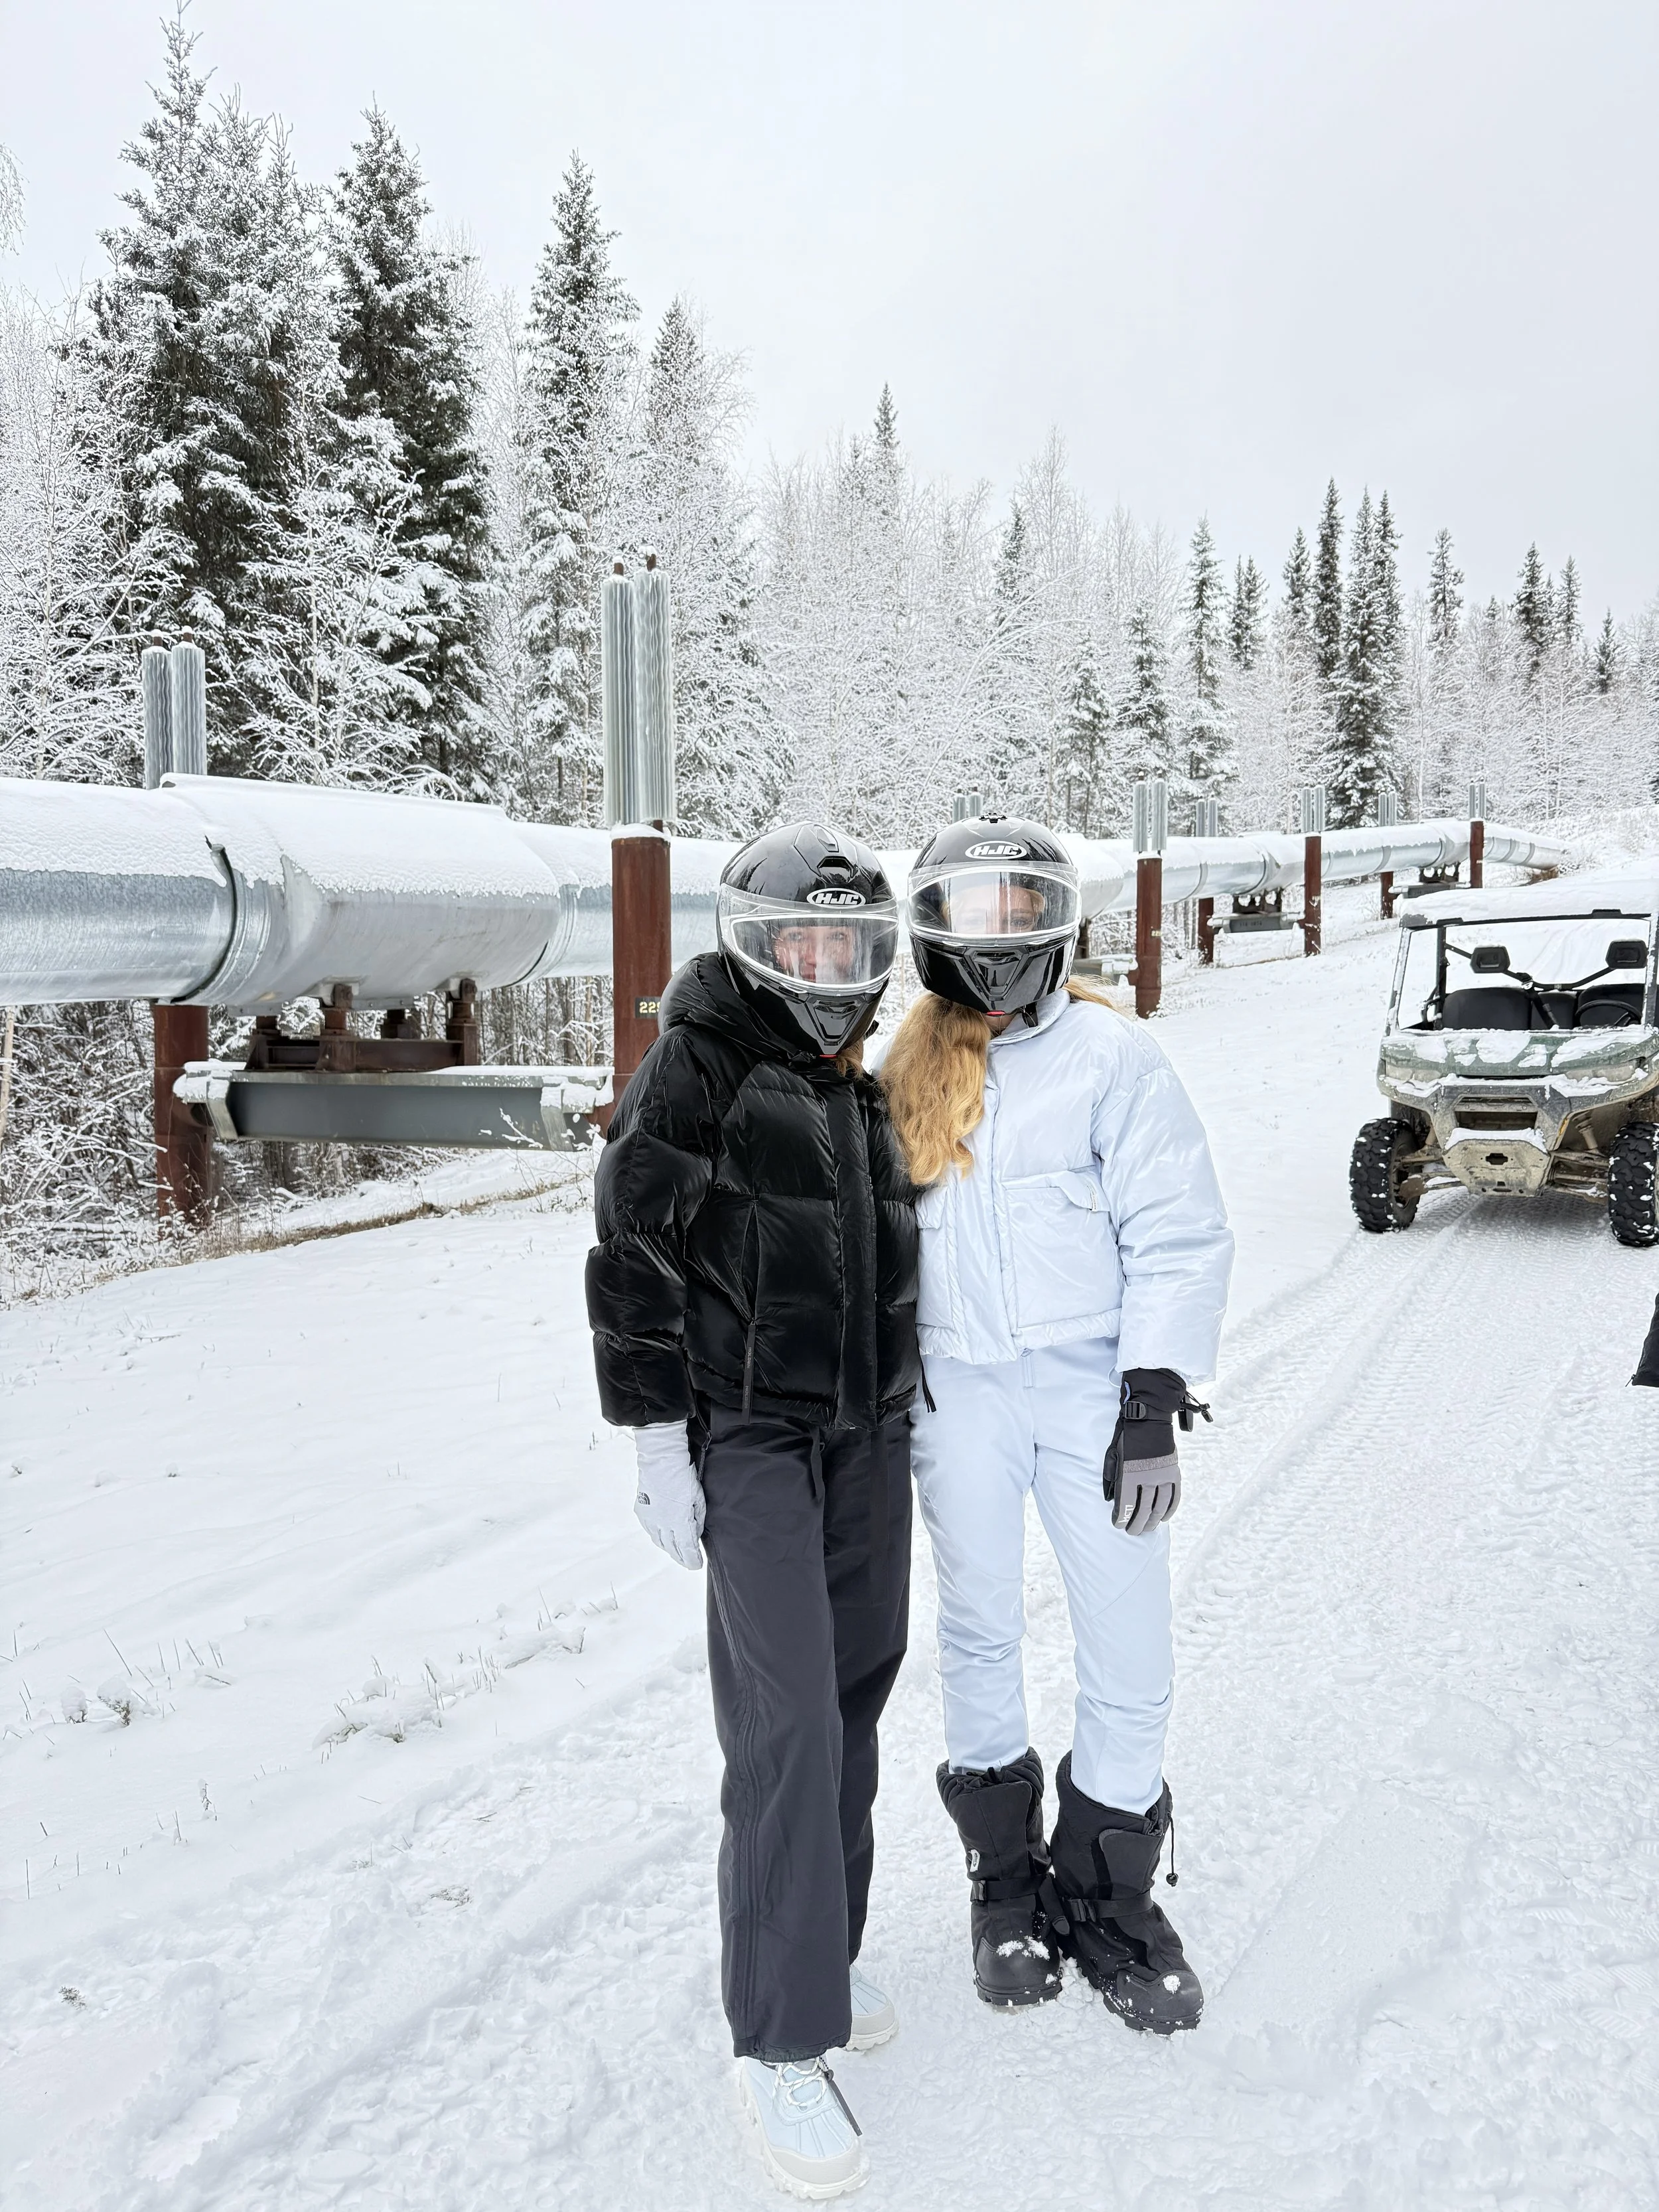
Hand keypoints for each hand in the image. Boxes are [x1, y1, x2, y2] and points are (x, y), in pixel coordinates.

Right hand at [632, 1421, 705, 1568]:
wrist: (661, 1460)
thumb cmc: (683, 1476)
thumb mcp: (699, 1499)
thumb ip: (698, 1519)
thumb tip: (694, 1533)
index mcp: (680, 1522)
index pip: (687, 1549)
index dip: (692, 1560)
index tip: (696, 1565)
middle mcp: (663, 1524)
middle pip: (672, 1549)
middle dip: (682, 1558)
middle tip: (688, 1562)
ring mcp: (650, 1519)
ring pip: (660, 1542)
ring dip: (669, 1549)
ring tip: (677, 1551)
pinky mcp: (642, 1512)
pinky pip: (650, 1531)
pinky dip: (658, 1536)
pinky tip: (663, 1537)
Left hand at [1103, 1368, 1210, 1534]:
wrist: (1149, 1418)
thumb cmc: (1127, 1437)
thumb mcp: (1113, 1455)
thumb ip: (1112, 1478)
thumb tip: (1112, 1499)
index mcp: (1129, 1473)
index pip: (1126, 1504)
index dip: (1122, 1518)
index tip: (1118, 1525)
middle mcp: (1148, 1477)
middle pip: (1144, 1509)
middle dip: (1137, 1524)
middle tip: (1132, 1532)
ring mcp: (1163, 1475)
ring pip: (1160, 1507)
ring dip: (1154, 1521)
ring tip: (1148, 1529)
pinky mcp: (1174, 1472)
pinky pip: (1174, 1497)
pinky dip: (1170, 1509)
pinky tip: (1165, 1518)